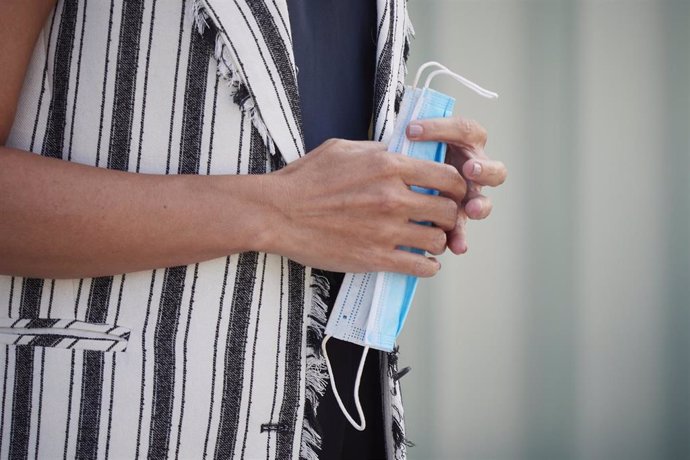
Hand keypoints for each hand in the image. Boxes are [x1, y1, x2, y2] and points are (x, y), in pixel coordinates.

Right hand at [266, 139, 466, 276]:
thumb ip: (378, 150)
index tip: (452, 192)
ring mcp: (386, 231)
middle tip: (443, 218)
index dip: (456, 186)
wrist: (278, 213)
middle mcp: (393, 198)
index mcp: (388, 166)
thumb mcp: (343, 148)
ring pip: (438, 240)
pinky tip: (421, 262)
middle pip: (449, 210)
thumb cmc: (305, 180)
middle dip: (451, 215)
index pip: (447, 176)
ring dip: (438, 241)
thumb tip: (401, 152)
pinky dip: (427, 266)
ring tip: (429, 240)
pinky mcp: (374, 258)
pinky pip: (419, 267)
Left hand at [406, 116, 506, 253]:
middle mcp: (473, 169)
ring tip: (471, 209)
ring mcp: (468, 196)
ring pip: (483, 201)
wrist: (395, 182)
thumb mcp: (406, 145)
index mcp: (464, 143)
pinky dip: (460, 237)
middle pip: (493, 168)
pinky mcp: (455, 219)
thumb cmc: (404, 156)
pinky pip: (463, 228)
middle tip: (470, 169)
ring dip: (480, 205)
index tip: (411, 131)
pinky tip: (457, 245)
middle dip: (484, 169)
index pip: (463, 130)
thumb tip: (400, 132)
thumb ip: (408, 142)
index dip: (441, 128)